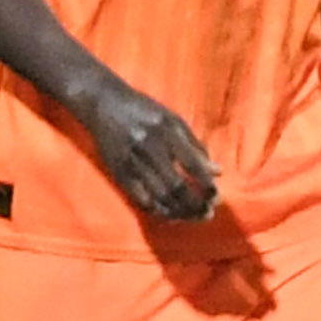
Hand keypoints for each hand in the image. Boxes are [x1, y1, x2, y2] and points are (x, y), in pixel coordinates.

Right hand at [69, 77, 220, 220]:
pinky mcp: (117, 172)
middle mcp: (149, 148)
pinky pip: (138, 197)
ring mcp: (131, 162)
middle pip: (176, 187)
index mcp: (167, 132)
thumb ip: (195, 145)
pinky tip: (168, 213)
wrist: (102, 103)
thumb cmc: (144, 110)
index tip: (216, 198)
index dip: (206, 186)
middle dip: (194, 205)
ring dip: (178, 211)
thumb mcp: (173, 120)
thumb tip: (217, 172)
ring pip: (158, 196)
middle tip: (207, 214)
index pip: (192, 166)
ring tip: (191, 217)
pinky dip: (155, 209)